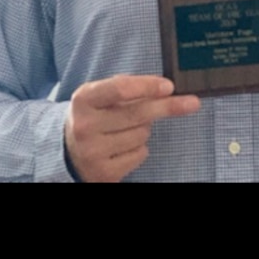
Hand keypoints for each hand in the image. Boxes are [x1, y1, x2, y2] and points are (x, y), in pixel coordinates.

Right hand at [63, 75, 200, 182]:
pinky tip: (122, 146)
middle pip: (138, 114)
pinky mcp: (104, 172)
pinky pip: (140, 154)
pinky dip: (139, 149)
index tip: (169, 86)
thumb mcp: (98, 96)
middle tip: (191, 103)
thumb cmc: (92, 117)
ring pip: (142, 135)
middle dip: (167, 107)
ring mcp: (93, 151)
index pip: (119, 89)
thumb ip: (125, 89)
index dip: (147, 86)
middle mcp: (85, 126)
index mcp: (83, 100)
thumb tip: (164, 90)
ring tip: (125, 130)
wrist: (67, 150)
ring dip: (143, 130)